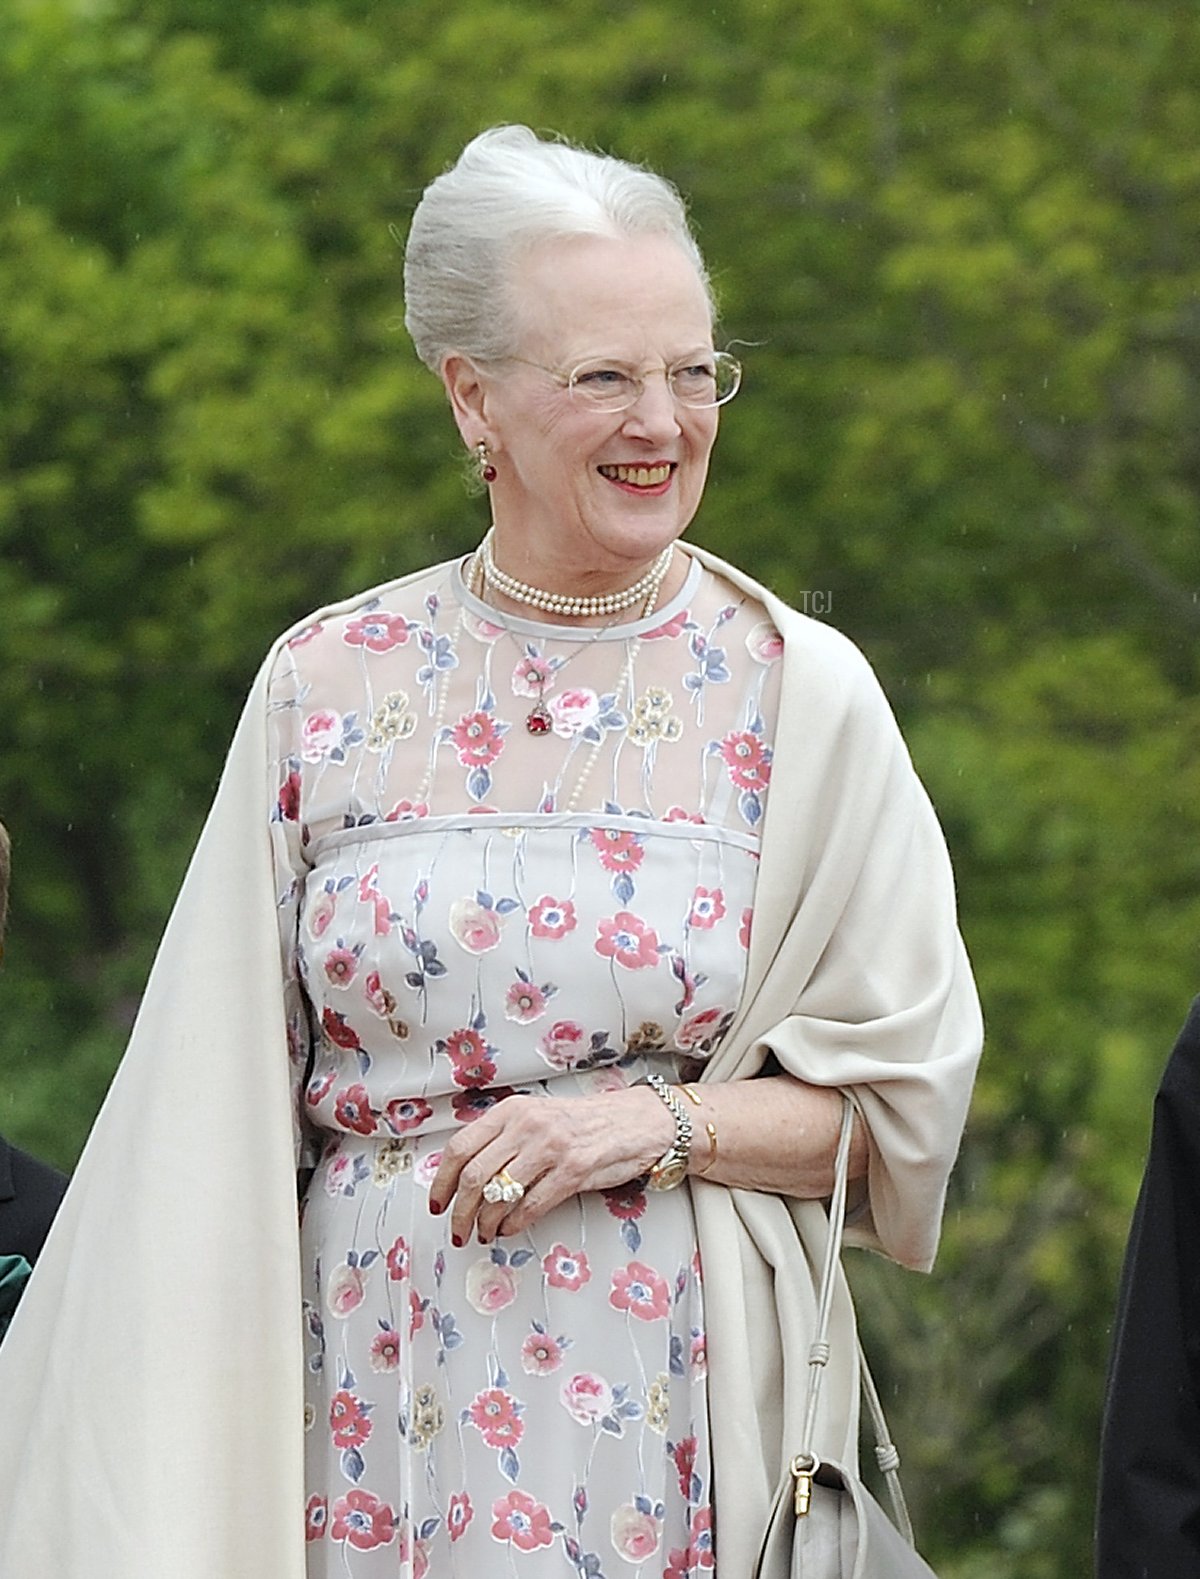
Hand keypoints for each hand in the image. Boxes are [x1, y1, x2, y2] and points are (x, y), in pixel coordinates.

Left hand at [428, 1087, 674, 1246]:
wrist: (635, 1120)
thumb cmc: (584, 1123)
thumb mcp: (536, 1116)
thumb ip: (503, 1138)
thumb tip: (464, 1174)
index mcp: (512, 1110)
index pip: (460, 1147)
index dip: (442, 1181)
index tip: (438, 1203)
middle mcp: (527, 1124)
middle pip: (475, 1176)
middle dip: (460, 1212)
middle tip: (458, 1230)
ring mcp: (551, 1147)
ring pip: (499, 1194)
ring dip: (484, 1223)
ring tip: (483, 1234)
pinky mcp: (574, 1170)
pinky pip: (530, 1206)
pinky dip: (513, 1224)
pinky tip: (509, 1229)